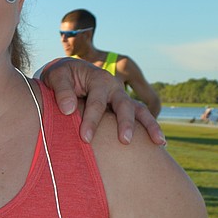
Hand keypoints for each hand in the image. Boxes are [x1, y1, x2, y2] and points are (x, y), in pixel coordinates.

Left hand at [37, 58, 165, 145]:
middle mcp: (114, 88)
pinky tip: (160, 144)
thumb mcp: (56, 76)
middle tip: (124, 141)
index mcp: (98, 79)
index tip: (85, 138)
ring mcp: (121, 98)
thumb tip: (68, 110)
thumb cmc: (61, 76)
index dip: (92, 120)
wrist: (68, 73)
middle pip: (124, 105)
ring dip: (149, 126)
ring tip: (160, 143)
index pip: (97, 102)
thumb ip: (61, 91)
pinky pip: (141, 116)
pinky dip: (150, 129)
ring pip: (140, 110)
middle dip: (125, 123)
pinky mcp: (123, 107)